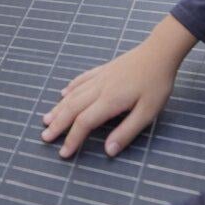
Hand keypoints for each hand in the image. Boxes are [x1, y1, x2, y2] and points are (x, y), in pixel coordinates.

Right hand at [41, 19, 191, 157]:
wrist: (159, 51)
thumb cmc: (156, 83)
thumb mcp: (148, 112)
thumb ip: (127, 131)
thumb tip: (109, 151)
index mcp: (109, 101)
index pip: (84, 122)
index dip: (72, 138)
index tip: (64, 153)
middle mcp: (99, 88)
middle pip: (72, 108)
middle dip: (58, 124)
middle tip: (45, 137)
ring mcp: (100, 77)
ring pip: (73, 94)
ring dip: (59, 108)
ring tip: (46, 119)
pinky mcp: (104, 69)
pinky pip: (81, 79)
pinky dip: (70, 88)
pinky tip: (64, 93)